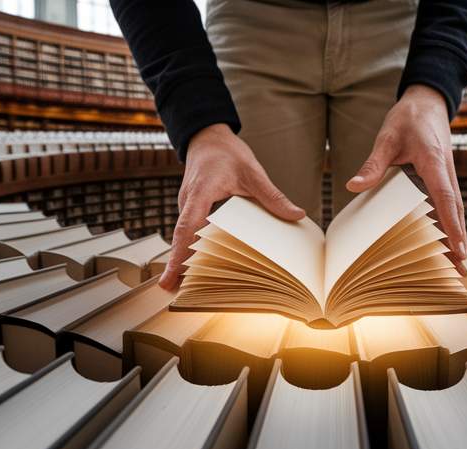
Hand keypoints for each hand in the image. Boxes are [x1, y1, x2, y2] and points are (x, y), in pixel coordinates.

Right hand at [160, 123, 306, 290]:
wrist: (207, 137)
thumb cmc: (227, 152)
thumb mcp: (253, 172)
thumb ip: (272, 196)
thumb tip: (296, 215)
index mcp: (200, 194)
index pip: (187, 229)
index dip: (179, 256)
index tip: (170, 280)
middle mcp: (188, 203)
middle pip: (182, 240)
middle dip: (179, 267)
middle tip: (179, 294)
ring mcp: (187, 207)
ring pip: (185, 238)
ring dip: (187, 260)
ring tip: (190, 288)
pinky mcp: (191, 210)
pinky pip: (191, 233)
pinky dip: (194, 249)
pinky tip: (205, 267)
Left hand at [349, 84, 466, 273]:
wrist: (427, 101)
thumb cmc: (408, 117)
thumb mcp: (387, 137)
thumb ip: (373, 164)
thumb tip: (354, 185)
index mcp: (434, 162)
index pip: (445, 199)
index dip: (451, 226)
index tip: (458, 249)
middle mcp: (446, 172)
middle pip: (455, 211)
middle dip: (459, 241)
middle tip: (462, 270)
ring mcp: (447, 176)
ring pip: (455, 210)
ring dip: (457, 235)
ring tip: (458, 265)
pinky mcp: (443, 178)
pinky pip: (449, 204)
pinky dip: (450, 223)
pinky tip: (447, 242)